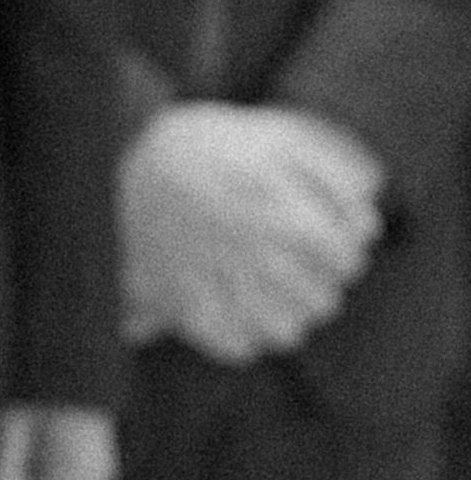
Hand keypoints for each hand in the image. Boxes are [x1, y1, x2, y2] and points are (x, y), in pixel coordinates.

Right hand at [118, 103, 385, 364]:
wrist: (110, 151)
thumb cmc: (202, 143)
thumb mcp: (273, 134)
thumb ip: (332, 171)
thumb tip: (369, 219)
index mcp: (283, 211)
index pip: (345, 258)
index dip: (346, 252)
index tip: (333, 245)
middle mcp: (256, 253)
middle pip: (322, 301)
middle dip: (318, 285)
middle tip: (299, 268)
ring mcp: (219, 282)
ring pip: (285, 331)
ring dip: (288, 316)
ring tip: (272, 293)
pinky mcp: (182, 304)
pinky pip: (237, 345)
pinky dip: (245, 339)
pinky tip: (239, 315)